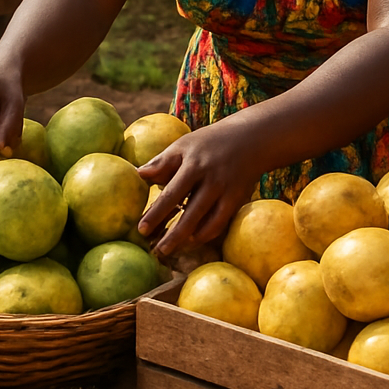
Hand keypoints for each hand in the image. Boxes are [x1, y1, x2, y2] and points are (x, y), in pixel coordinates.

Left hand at [136, 122, 261, 256]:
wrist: (250, 138)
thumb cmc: (209, 142)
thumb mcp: (184, 145)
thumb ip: (162, 162)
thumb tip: (138, 174)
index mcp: (193, 165)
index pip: (171, 193)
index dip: (156, 213)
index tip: (141, 230)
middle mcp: (211, 180)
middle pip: (190, 214)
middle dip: (172, 235)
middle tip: (156, 250)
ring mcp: (226, 191)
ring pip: (207, 222)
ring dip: (188, 238)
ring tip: (169, 248)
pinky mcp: (238, 199)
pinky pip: (221, 222)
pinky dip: (207, 233)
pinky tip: (193, 239)